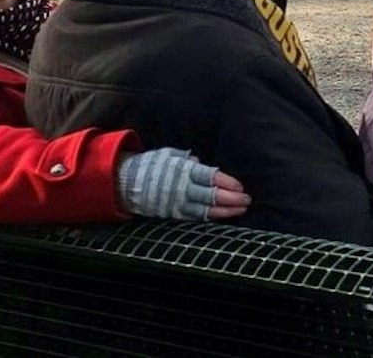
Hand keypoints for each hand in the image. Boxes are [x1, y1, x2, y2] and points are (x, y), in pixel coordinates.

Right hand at [118, 148, 251, 220]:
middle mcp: (182, 188)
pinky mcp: (174, 214)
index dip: (227, 183)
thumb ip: (185, 158)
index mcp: (182, 170)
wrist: (125, 183)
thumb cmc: (150, 166)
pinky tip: (223, 216)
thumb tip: (198, 160)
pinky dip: (210, 217)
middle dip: (232, 199)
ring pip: (206, 210)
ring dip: (226, 211)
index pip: (210, 177)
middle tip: (247, 200)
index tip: (241, 186)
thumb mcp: (167, 155)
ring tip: (241, 210)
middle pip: (212, 195)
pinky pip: (196, 217)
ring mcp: (178, 203)